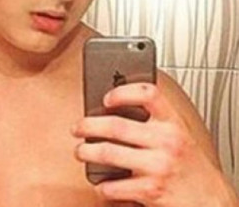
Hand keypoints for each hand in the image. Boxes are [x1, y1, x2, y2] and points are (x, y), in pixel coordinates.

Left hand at [71, 82, 238, 205]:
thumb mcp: (178, 134)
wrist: (210, 199)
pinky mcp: (150, 190)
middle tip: (77, 128)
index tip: (106, 97)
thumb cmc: (189, 165)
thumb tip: (112, 108)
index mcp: (173, 123)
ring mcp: (158, 166)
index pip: (148, 94)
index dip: (122, 92)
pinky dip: (102, 185)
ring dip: (85, 152)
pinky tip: (102, 183)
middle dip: (87, 125)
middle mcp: (166, 142)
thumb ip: (154, 120)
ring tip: (80, 152)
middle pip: (115, 125)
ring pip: (107, 153)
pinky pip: (113, 186)